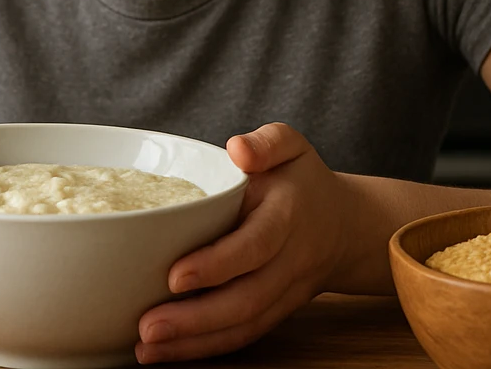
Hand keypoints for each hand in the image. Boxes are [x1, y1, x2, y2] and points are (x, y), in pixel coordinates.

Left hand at [135, 123, 351, 363]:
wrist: (343, 226)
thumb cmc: (303, 180)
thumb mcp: (292, 146)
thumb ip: (268, 142)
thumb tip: (239, 149)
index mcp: (288, 215)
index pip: (256, 245)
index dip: (219, 264)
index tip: (176, 276)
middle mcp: (289, 261)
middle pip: (247, 298)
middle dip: (197, 318)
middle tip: (148, 326)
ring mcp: (284, 292)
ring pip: (244, 325)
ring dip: (195, 342)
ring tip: (147, 348)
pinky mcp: (275, 312)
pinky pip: (244, 335)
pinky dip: (206, 349)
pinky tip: (166, 353)